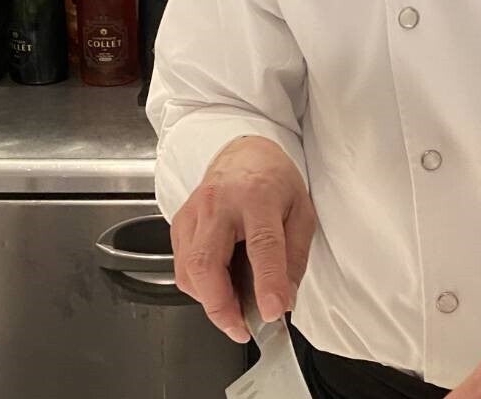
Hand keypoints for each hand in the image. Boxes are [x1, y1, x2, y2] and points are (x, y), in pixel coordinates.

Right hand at [170, 135, 317, 342]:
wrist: (245, 153)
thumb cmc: (274, 179)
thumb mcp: (301, 210)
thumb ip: (294, 256)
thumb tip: (283, 299)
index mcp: (258, 195)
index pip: (261, 244)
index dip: (267, 282)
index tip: (271, 312)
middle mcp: (220, 202)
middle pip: (207, 262)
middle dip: (220, 306)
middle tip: (242, 327)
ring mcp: (194, 212)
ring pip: (188, 270)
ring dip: (210, 301)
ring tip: (235, 308)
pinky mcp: (179, 223)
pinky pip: (181, 267)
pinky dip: (199, 287)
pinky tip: (220, 285)